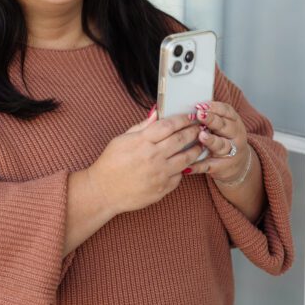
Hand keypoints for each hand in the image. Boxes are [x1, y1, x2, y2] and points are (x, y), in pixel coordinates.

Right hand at [86, 106, 206, 214]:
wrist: (104, 192)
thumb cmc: (110, 164)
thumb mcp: (121, 140)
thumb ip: (141, 126)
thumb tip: (156, 112)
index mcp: (142, 142)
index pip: (168, 125)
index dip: (182, 119)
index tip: (190, 117)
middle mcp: (153, 157)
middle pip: (181, 139)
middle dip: (193, 131)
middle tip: (200, 127)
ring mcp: (159, 174)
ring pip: (186, 158)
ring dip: (196, 149)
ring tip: (200, 144)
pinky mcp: (162, 188)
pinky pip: (179, 176)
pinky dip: (183, 168)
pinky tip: (186, 163)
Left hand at [182, 100, 250, 183]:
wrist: (238, 165)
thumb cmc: (225, 139)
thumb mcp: (224, 126)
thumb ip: (211, 117)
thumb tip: (191, 107)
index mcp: (234, 122)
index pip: (226, 111)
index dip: (214, 107)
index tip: (201, 105)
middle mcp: (235, 136)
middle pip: (224, 126)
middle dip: (212, 120)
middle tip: (200, 115)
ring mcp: (230, 152)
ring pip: (220, 145)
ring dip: (211, 140)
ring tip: (201, 136)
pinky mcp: (222, 167)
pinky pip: (209, 165)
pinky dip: (198, 166)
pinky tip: (187, 166)